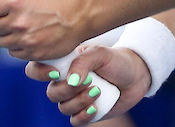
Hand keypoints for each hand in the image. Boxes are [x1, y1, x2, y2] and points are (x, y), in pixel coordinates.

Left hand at [0, 0, 88, 59]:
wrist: (79, 16)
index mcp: (15, 1)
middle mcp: (17, 21)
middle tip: (2, 18)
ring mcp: (24, 39)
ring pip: (0, 41)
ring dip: (6, 35)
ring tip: (20, 27)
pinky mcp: (32, 53)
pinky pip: (13, 52)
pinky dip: (18, 46)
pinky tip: (28, 36)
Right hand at [26, 44, 150, 124]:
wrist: (137, 75)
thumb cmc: (117, 60)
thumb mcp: (101, 53)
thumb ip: (83, 62)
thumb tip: (70, 80)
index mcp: (64, 64)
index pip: (36, 69)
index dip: (40, 73)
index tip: (58, 72)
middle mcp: (66, 82)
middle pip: (51, 93)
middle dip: (68, 90)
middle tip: (90, 81)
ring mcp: (75, 98)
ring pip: (63, 107)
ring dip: (79, 101)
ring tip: (97, 91)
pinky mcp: (86, 113)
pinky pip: (74, 121)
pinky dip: (83, 116)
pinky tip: (95, 107)